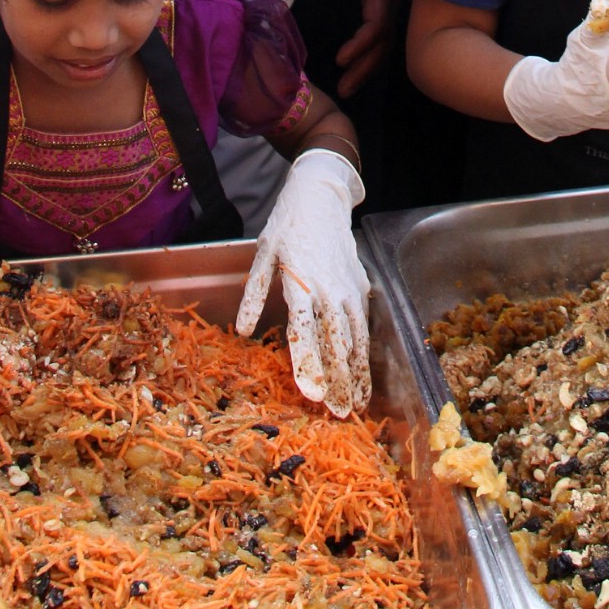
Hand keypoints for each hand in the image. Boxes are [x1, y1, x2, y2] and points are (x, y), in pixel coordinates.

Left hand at [235, 150, 369, 417]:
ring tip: (355, 403)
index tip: (310, 394)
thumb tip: (243, 330)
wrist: (322, 195)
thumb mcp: (263, 254)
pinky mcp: (360, 286)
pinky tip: (363, 374)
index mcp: (300, 281)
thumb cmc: (287, 224)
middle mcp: (329, 289)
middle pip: (336, 341)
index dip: (308, 363)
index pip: (305, 330)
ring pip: (355, 337)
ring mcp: (348, 288)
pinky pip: (364, 325)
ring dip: (356, 372)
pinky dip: (365, 352)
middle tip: (338, 413)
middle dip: (337, 379)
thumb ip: (254, 293)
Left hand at [335, 0, 396, 98]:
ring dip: (368, 67)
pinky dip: (371, 56)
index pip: (376, 23)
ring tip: (348, 88)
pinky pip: (383, 36)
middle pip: (383, 42)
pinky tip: (359, 68)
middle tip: (344, 90)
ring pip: (385, 43)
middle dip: (365, 68)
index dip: (361, 44)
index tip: (340, 59)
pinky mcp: (386, 5)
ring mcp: (391, 3)